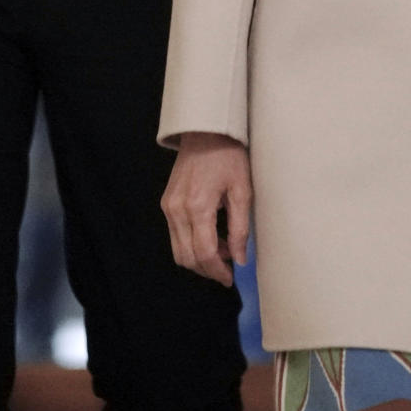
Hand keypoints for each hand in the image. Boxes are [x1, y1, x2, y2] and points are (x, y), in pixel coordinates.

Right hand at [161, 132, 251, 286]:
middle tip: (228, 269)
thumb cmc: (229, 156)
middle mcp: (177, 210)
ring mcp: (168, 207)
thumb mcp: (243, 189)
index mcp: (198, 206)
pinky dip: (191, 244)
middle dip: (207, 269)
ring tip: (224, 252)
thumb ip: (241, 227)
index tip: (231, 278)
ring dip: (199, 259)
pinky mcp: (167, 203)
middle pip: (187, 257)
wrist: (205, 131)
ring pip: (178, 250)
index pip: (204, 253)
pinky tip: (212, 237)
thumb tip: (240, 259)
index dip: (218, 271)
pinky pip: (175, 235)